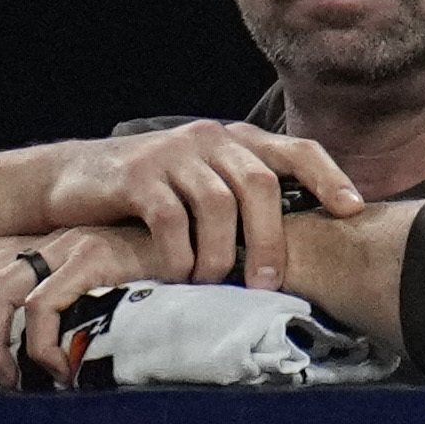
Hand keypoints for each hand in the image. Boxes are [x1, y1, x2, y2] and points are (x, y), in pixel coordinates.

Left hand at [0, 222, 161, 390]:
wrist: (221, 254)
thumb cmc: (168, 285)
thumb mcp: (108, 290)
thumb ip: (71, 304)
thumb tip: (27, 349)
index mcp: (49, 241)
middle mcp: (53, 238)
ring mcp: (73, 247)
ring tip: (8, 381)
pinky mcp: (97, 261)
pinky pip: (44, 306)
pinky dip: (39, 344)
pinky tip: (53, 370)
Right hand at [37, 120, 362, 294]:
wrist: (71, 181)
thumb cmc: (151, 195)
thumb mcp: (204, 187)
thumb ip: (247, 200)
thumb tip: (310, 243)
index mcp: (236, 141)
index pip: (297, 150)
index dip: (329, 177)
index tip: (353, 210)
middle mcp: (210, 139)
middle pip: (260, 185)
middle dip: (271, 241)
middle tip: (268, 284)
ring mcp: (172, 153)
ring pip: (218, 205)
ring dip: (221, 254)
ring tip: (215, 283)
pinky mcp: (136, 175)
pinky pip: (171, 219)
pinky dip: (180, 254)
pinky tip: (178, 275)